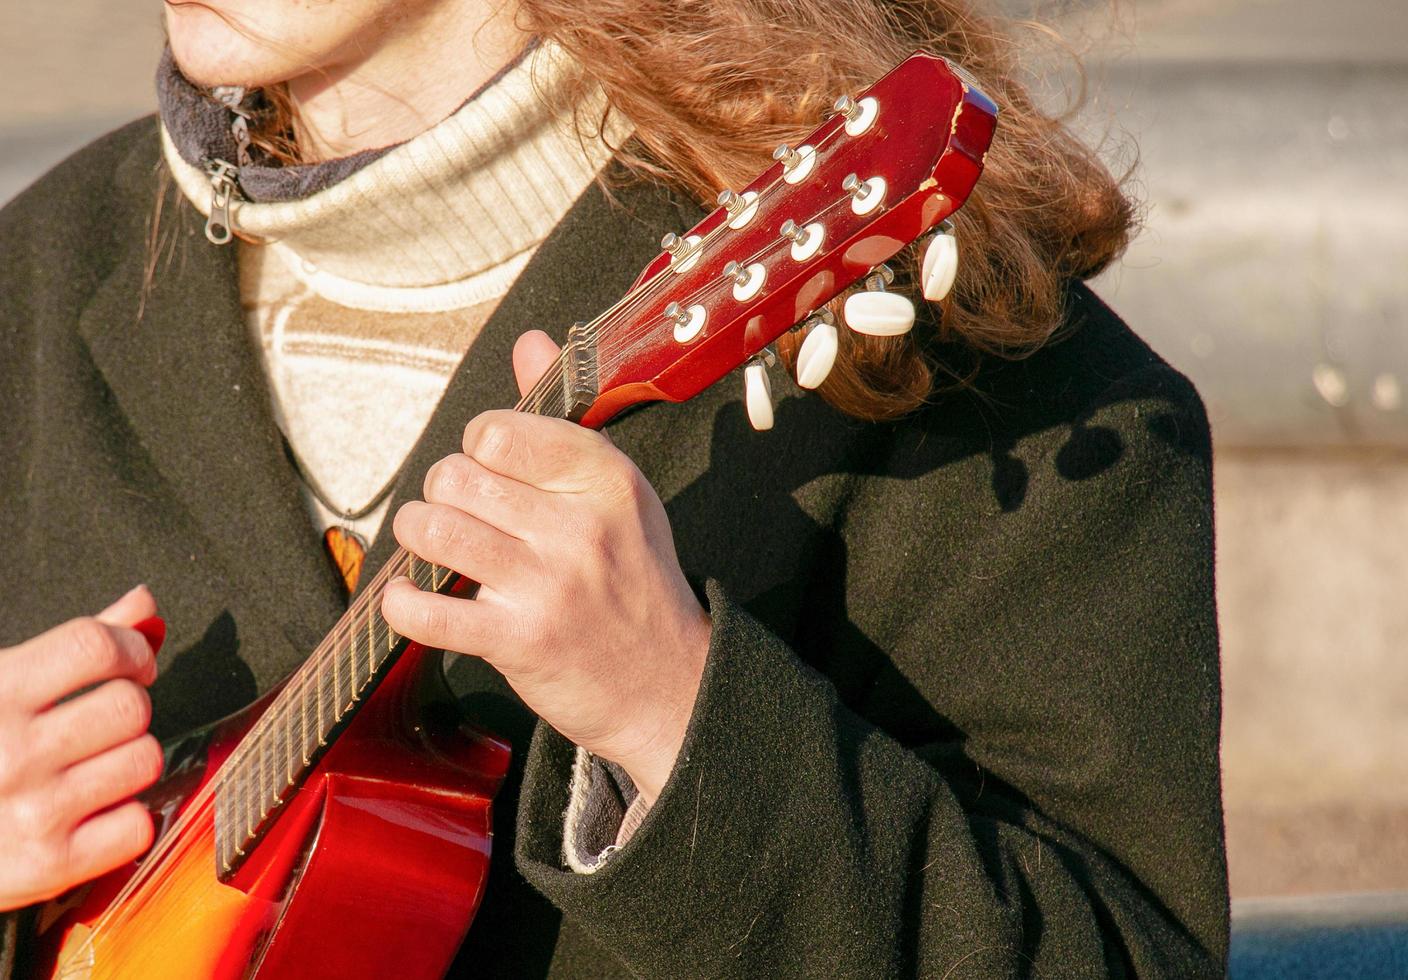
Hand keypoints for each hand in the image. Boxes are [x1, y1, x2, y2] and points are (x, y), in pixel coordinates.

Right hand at [0, 586, 164, 910]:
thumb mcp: (0, 686)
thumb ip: (74, 648)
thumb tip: (143, 605)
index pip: (95, 645)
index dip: (130, 649)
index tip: (132, 662)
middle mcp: (10, 753)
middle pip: (131, 705)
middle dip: (127, 709)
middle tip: (97, 726)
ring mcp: (31, 812)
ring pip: (144, 760)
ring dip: (128, 762)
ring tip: (88, 769)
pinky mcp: (48, 866)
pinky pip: (138, 824)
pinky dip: (124, 820)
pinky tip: (89, 813)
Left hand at [382, 331, 710, 803]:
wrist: (668, 684)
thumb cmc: (636, 583)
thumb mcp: (617, 491)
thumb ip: (563, 419)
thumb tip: (531, 343)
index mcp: (605, 479)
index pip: (498, 431)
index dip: (476, 447)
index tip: (486, 469)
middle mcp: (579, 526)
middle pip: (457, 476)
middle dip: (442, 493)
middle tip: (456, 513)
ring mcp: (549, 585)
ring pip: (436, 530)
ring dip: (416, 535)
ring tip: (429, 544)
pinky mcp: (520, 640)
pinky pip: (429, 610)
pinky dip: (403, 602)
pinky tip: (410, 597)